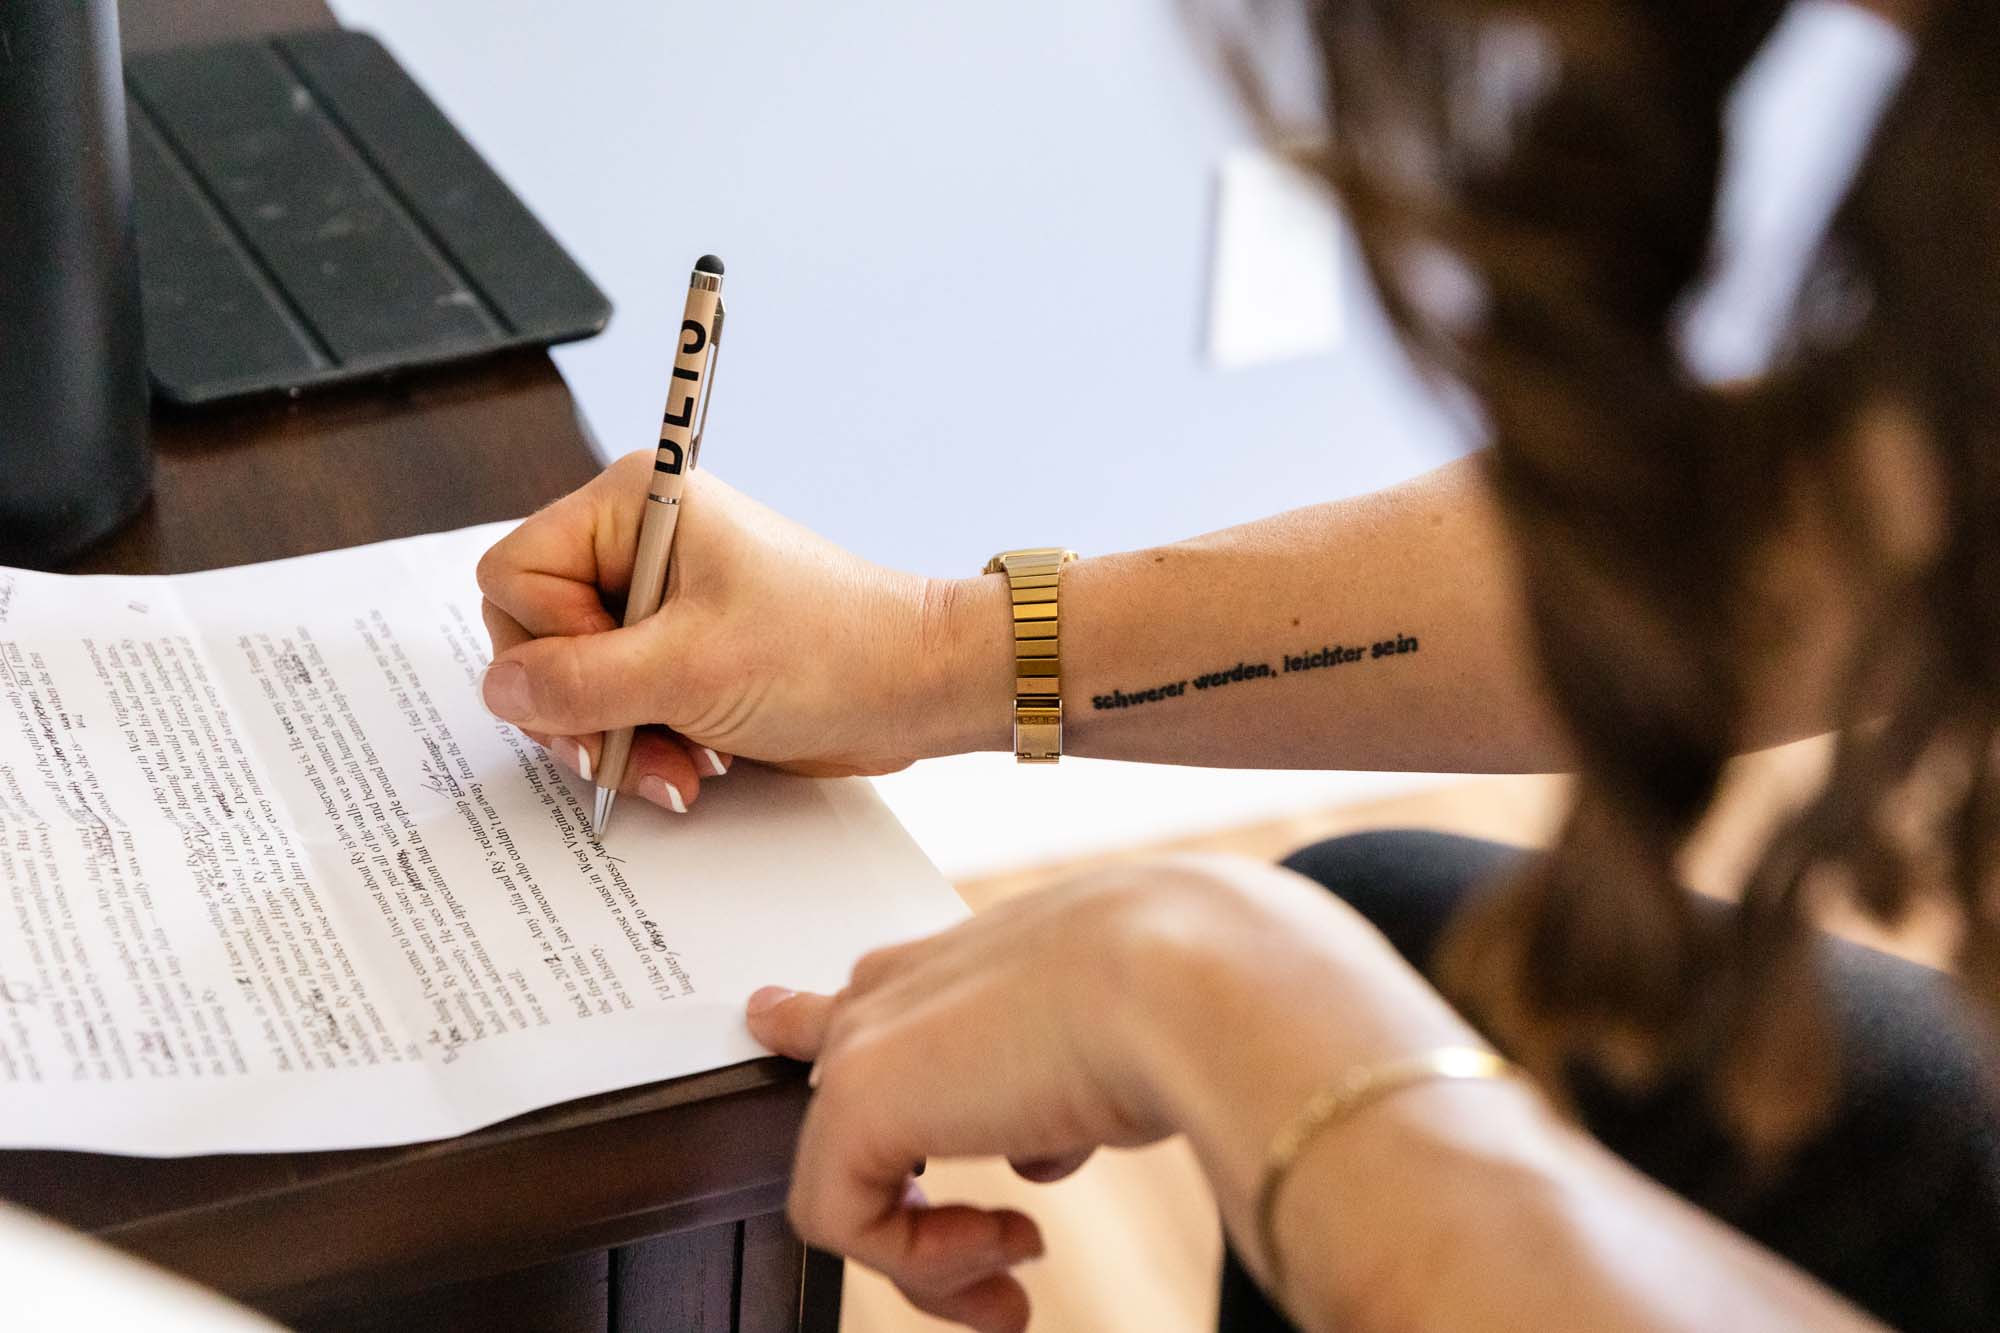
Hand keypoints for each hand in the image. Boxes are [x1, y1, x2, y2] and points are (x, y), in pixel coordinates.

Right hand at [476, 453, 999, 810]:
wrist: (919, 688)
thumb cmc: (829, 654)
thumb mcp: (689, 673)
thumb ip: (580, 683)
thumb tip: (501, 688)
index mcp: (633, 505)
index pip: (515, 575)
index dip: (547, 640)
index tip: (614, 674)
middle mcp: (638, 544)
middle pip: (537, 634)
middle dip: (580, 707)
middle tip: (623, 749)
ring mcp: (659, 601)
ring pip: (575, 681)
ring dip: (618, 739)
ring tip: (678, 769)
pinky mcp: (681, 651)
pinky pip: (622, 703)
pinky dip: (647, 743)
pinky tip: (694, 767)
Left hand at [743, 856, 1480, 1332]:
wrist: (1202, 981)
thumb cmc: (1206, 991)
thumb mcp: (1135, 1036)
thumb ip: (1068, 1092)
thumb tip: (1043, 1155)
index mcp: (979, 952)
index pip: (885, 997)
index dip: (860, 1053)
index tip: (822, 1054)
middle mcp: (911, 982)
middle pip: (845, 1082)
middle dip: (910, 1192)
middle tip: (1011, 1256)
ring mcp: (870, 1035)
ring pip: (849, 1172)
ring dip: (936, 1252)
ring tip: (1019, 1273)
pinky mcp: (852, 1097)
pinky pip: (842, 1218)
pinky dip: (922, 1263)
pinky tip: (1011, 1244)